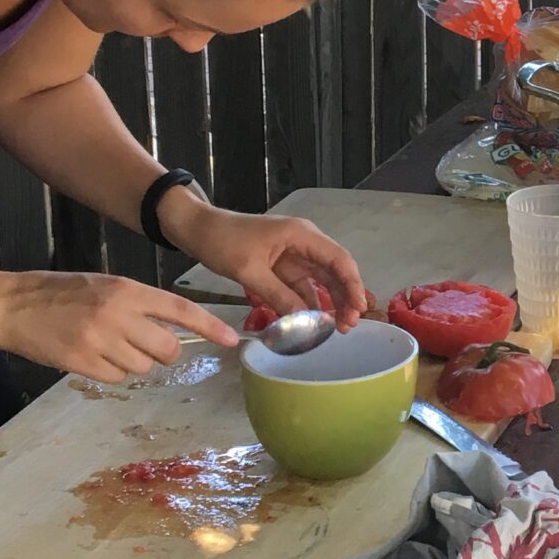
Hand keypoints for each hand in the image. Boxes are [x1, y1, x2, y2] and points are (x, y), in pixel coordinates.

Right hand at [0, 273, 239, 381]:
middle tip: (144, 345)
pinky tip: (90, 355)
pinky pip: (116, 378)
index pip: (179, 310)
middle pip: (167, 349)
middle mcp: (117, 314)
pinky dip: (109, 372)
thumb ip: (138, 305)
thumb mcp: (104, 286)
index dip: (209, 326)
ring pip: (143, 367)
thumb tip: (172, 329)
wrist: (10, 304)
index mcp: (126, 290)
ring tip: (106, 345)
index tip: (231, 340)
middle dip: (163, 353)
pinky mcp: (82, 363)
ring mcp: (99, 341)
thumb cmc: (59, 292)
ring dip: (133, 362)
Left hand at [174, 205, 368, 328]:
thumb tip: (304, 320)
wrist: (199, 230)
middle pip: (335, 271)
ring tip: (337, 328)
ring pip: (322, 281)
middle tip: (348, 327)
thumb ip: (278, 295)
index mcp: (301, 235)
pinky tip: (313, 321)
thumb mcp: (250, 270)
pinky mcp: (284, 267)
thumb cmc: (224, 242)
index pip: (339, 259)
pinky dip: (310, 303)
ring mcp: (295, 255)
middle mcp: (305, 243)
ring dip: (331, 303)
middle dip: (346, 298)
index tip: (359, 309)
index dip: (353, 284)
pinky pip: (304, 287)